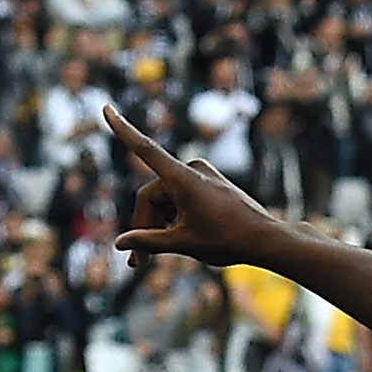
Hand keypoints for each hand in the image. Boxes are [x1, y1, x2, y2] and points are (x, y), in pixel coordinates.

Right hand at [106, 106, 285, 271]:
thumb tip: (120, 243)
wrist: (265, 238)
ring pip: (166, 202)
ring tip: (153, 259)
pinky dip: (173, 219)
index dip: (123, 130)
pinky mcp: (208, 184)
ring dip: (158, 227)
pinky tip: (175, 241)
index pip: (145, 149)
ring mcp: (201, 175)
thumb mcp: (183, 243)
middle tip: (138, 262)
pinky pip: (180, 199)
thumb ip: (149, 241)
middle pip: (152, 197)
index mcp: (182, 177)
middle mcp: (191, 169)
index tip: (106, 108)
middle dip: (144, 227)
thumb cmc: (227, 240)